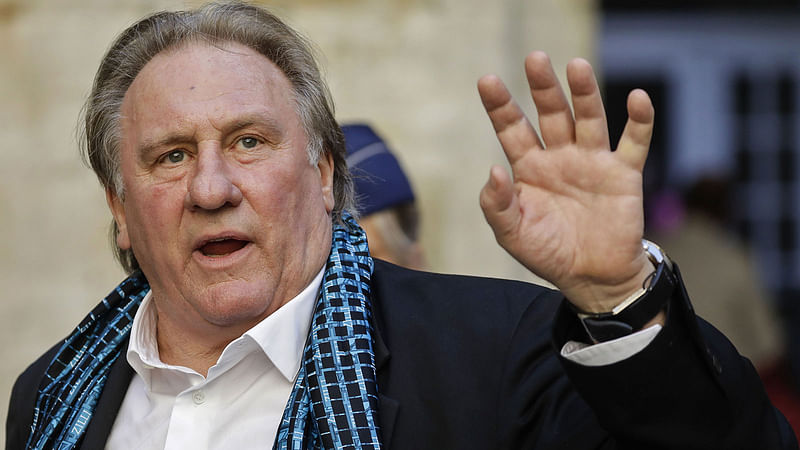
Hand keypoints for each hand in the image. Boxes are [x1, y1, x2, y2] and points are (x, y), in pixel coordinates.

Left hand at [478, 51, 655, 313]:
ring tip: (577, 67)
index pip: (512, 128)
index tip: (486, 80)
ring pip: (589, 119)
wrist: (592, 278)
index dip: (500, 106)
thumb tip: (492, 170)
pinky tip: (637, 99)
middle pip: (551, 114)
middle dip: (543, 88)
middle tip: (535, 59)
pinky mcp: (623, 174)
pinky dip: (639, 121)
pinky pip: (634, 142)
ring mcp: (593, 162)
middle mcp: (560, 157)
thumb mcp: (512, 234)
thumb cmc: (548, 253)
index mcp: (529, 168)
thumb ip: (497, 205)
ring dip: (585, 93)